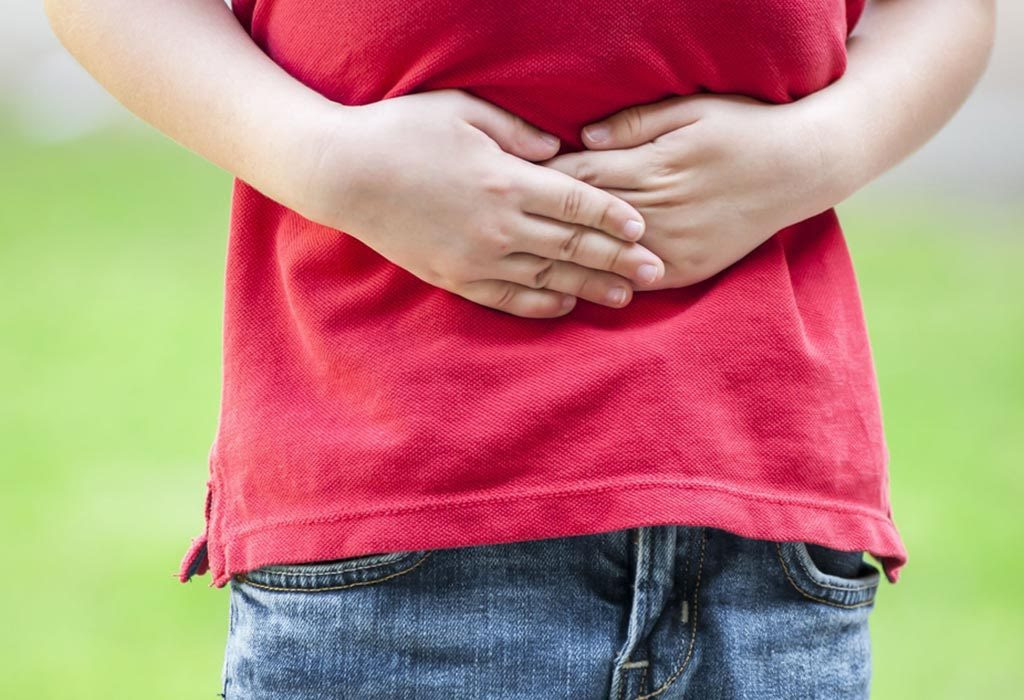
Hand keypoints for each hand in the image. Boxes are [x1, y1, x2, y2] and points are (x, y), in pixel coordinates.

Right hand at [292, 89, 666, 317]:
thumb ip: (518, 132)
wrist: (343, 174)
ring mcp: (476, 257)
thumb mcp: (464, 111)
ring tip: (625, 297)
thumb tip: (560, 152)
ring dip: (589, 287)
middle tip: (656, 270)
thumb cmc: (403, 131)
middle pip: (573, 245)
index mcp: (506, 180)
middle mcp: (499, 225)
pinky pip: (507, 298)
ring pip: (547, 277)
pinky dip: (540, 303)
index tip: (644, 226)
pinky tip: (566, 306)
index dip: (614, 216)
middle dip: (619, 259)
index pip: (577, 202)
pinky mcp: (454, 277)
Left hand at [538, 93, 843, 289]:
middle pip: (587, 218)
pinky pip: (637, 281)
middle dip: (546, 220)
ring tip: (528, 258)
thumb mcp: (690, 109)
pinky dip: (605, 281)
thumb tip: (582, 139)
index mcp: (656, 166)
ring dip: (566, 258)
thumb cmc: (742, 129)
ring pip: (606, 256)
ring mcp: (676, 246)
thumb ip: (634, 125)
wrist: (800, 170)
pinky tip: (576, 283)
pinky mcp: (689, 270)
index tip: (516, 179)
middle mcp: (662, 210)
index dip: (546, 179)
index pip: (584, 175)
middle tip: (507, 221)